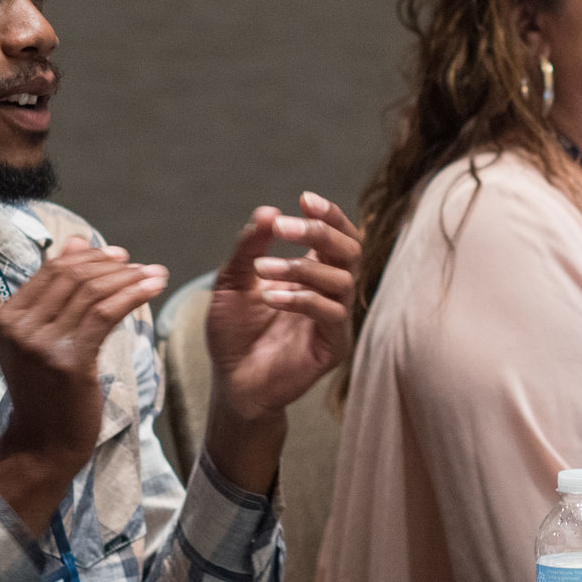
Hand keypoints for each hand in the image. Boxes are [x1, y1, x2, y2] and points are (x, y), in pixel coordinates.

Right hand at [0, 235, 168, 531]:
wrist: (42, 445)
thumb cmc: (48, 392)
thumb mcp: (44, 337)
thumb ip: (57, 291)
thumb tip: (76, 241)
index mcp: (7, 315)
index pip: (52, 270)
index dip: (90, 257)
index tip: (119, 255)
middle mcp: (18, 325)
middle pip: (72, 276)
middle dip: (112, 265)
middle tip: (140, 264)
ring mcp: (41, 343)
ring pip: (91, 292)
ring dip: (129, 278)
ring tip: (155, 274)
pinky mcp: (69, 360)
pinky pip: (105, 314)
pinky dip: (133, 295)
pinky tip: (153, 288)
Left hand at [203, 192, 362, 493]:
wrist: (231, 383)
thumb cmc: (234, 333)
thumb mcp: (232, 282)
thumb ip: (249, 248)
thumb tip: (267, 212)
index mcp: (315, 272)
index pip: (338, 235)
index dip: (329, 215)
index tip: (304, 199)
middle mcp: (332, 292)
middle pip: (351, 251)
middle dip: (319, 234)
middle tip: (284, 228)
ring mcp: (336, 320)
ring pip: (342, 280)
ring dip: (302, 268)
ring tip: (262, 271)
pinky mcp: (333, 346)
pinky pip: (330, 314)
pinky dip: (301, 299)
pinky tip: (271, 297)